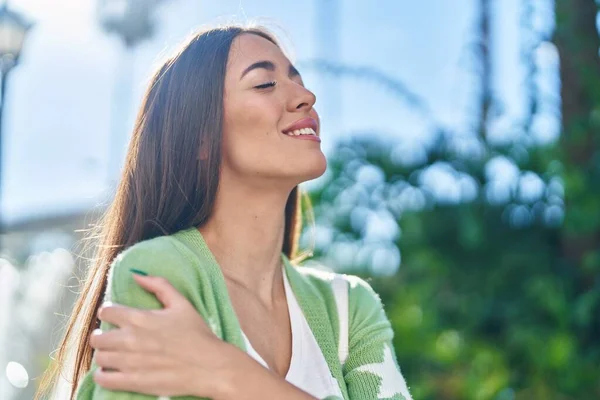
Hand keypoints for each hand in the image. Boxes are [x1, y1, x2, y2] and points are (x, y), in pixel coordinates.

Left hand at [90, 273, 238, 397]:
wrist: (210, 366)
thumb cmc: (197, 334)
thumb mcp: (182, 303)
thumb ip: (159, 285)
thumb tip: (136, 275)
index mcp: (140, 318)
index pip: (106, 311)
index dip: (109, 313)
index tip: (115, 318)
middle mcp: (131, 339)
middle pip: (97, 337)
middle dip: (102, 335)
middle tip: (111, 338)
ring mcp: (130, 362)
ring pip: (99, 357)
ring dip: (104, 354)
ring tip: (113, 354)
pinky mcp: (133, 382)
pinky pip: (102, 378)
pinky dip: (102, 374)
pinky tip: (111, 371)